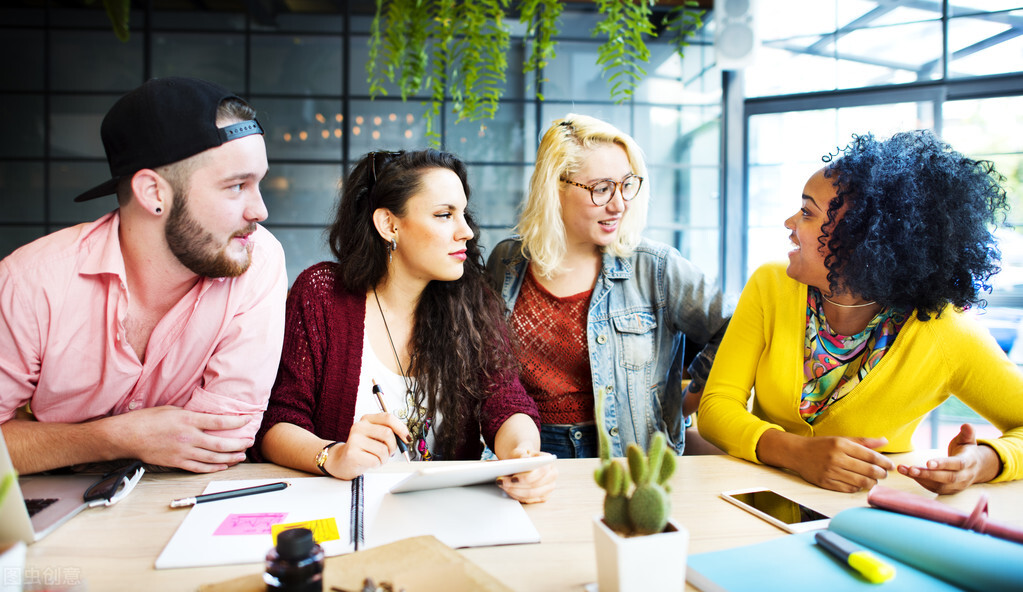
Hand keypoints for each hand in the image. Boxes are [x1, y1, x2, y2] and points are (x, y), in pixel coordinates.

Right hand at [103, 406, 252, 472]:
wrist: (126, 436)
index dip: (236, 422)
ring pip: (213, 458)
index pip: (219, 422)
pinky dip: (213, 467)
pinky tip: (223, 466)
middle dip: (238, 444)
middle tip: (249, 442)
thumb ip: (191, 414)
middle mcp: (188, 437)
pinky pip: (199, 467)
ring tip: (241, 456)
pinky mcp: (176, 462)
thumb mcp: (172, 409)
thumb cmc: (146, 420)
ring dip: (230, 458)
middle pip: (220, 444)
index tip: (247, 420)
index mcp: (188, 420)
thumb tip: (207, 416)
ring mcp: (183, 452)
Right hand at [325, 412, 410, 479]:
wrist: (342, 461)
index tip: (406, 438)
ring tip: (378, 458)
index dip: (401, 428)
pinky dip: (377, 464)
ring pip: (383, 449)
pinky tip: (370, 462)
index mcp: (367, 419)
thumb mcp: (375, 436)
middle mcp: (359, 427)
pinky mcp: (352, 453)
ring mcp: (354, 439)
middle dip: (393, 446)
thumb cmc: (363, 449)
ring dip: (385, 458)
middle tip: (389, 452)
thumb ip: (389, 433)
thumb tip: (405, 437)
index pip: (388, 417)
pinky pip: (375, 460)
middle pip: (387, 433)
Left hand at [497, 448, 556, 503]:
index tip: (512, 478)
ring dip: (514, 491)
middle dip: (516, 485)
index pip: (541, 471)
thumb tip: (523, 459)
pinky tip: (508, 491)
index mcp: (549, 461)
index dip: (527, 477)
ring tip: (502, 486)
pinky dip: (517, 496)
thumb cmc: (522, 456)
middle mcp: (552, 474)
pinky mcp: (544, 496)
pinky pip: (529, 500)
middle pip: (534, 485)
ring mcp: (550, 487)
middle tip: (501, 482)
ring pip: (531, 494)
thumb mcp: (519, 451)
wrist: (525, 461)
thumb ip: (521, 454)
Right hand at [760, 431, 893, 492]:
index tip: (891, 466)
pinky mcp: (826, 482)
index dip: (884, 462)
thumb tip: (884, 441)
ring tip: (873, 480)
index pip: (870, 456)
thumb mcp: (841, 439)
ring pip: (861, 481)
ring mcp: (830, 471)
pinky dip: (857, 487)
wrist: (797, 453)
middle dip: (881, 474)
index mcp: (841, 444)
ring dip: (871, 482)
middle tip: (884, 474)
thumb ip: (863, 441)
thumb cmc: (822, 445)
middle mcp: (836, 458)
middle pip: (868, 470)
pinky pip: (849, 488)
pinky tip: (859, 483)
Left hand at [898, 424, 1000, 493]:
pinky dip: (920, 481)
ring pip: (938, 485)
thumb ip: (967, 433)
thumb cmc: (966, 450)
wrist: (975, 468)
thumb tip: (966, 425)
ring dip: (920, 478)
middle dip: (928, 474)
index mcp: (969, 462)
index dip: (943, 464)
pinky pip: (934, 488)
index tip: (928, 462)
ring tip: (903, 469)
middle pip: (947, 478)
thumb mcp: (968, 440)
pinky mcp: (948, 490)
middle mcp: (964, 476)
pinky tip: (907, 473)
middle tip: (911, 469)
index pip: (957, 464)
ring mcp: (956, 485)